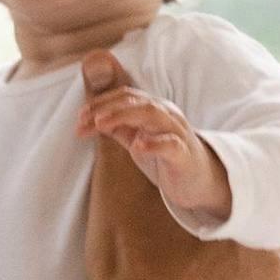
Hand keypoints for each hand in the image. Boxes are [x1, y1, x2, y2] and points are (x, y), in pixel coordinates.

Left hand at [75, 49, 231, 224]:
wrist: (200, 181)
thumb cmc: (166, 158)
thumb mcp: (137, 140)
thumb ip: (118, 128)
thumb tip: (91, 118)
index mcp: (153, 109)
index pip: (124, 97)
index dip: (100, 103)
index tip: (79, 118)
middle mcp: (165, 115)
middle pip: (135, 101)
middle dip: (106, 107)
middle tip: (83, 118)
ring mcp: (176, 132)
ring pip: (151, 114)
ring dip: (123, 116)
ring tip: (101, 124)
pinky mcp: (184, 154)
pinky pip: (170, 145)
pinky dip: (153, 144)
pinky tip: (137, 147)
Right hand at [81, 136, 279, 279]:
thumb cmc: (130, 260)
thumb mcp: (116, 188)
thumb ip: (112, 132)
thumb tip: (96, 62)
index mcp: (226, 200)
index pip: (255, 155)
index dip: (277, 122)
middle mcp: (256, 229)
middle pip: (277, 202)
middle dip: (279, 192)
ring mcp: (269, 274)